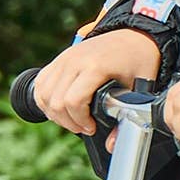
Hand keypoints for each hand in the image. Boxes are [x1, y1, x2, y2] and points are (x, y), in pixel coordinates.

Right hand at [33, 30, 162, 144]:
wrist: (134, 34)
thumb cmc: (139, 61)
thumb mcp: (139, 90)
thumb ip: (124, 120)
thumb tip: (112, 146)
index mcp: (95, 67)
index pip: (73, 101)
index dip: (80, 121)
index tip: (92, 128)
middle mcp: (75, 60)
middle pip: (55, 101)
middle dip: (68, 122)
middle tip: (84, 127)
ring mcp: (65, 58)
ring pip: (43, 94)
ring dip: (54, 113)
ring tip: (73, 119)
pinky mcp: (60, 58)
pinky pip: (41, 83)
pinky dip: (45, 99)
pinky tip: (60, 107)